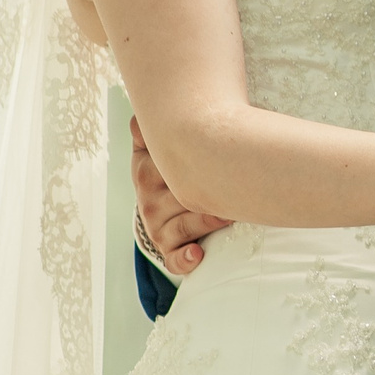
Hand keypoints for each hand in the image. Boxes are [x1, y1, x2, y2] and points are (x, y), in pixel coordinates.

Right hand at [133, 116, 229, 274]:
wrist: (162, 196)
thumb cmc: (170, 165)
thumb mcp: (154, 144)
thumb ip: (148, 129)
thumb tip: (140, 115)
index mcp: (146, 170)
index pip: (163, 166)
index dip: (188, 163)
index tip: (214, 158)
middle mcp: (149, 198)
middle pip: (180, 197)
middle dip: (206, 196)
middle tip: (235, 190)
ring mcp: (156, 225)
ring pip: (182, 225)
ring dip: (206, 222)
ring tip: (227, 216)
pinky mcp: (166, 247)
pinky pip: (173, 258)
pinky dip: (185, 259)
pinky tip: (198, 254)